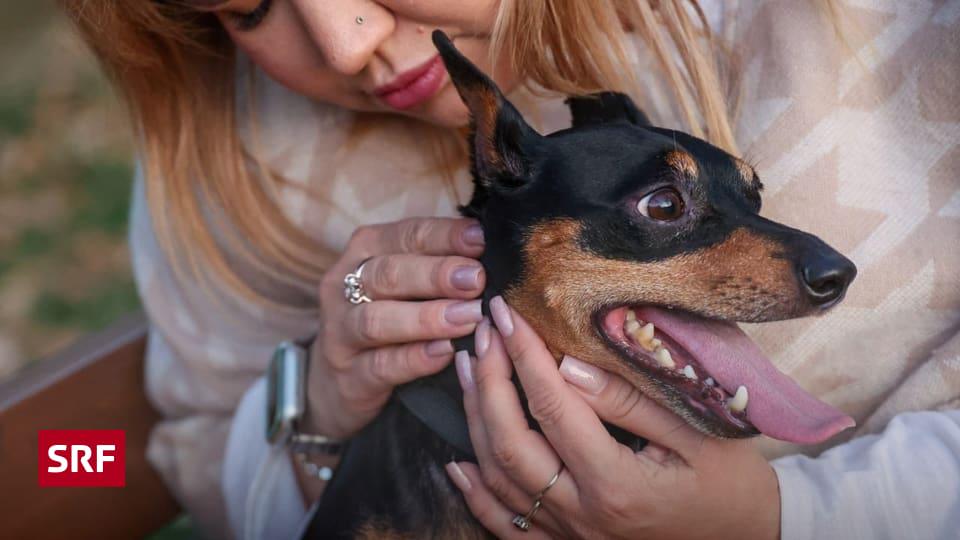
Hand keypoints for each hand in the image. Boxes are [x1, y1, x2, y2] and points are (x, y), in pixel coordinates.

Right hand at [304, 217, 485, 438]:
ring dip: (427, 317)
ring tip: (468, 317)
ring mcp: (340, 333)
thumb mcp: (409, 285)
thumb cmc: (391, 319)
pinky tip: (445, 352)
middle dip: (435, 274)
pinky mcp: (348, 377)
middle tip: (476, 280)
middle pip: (388, 273)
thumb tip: (491, 250)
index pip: (405, 234)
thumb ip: (441, 265)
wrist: (342, 382)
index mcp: (365, 252)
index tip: (481, 240)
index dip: (444, 236)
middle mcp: (344, 287)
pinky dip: (414, 358)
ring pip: (377, 319)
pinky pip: (380, 365)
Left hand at [446, 296, 779, 539]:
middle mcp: (582, 514)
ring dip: (475, 420)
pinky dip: (476, 493)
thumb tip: (569, 365)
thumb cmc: (730, 483)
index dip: (524, 355)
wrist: (748, 539)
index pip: (552, 407)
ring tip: (467, 368)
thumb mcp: (695, 433)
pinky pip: (506, 526)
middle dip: (489, 380)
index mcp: (615, 483)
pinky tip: (458, 462)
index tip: (508, 314)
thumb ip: (629, 401)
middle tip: (483, 331)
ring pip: (499, 479)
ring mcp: (569, 535)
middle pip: (509, 442)